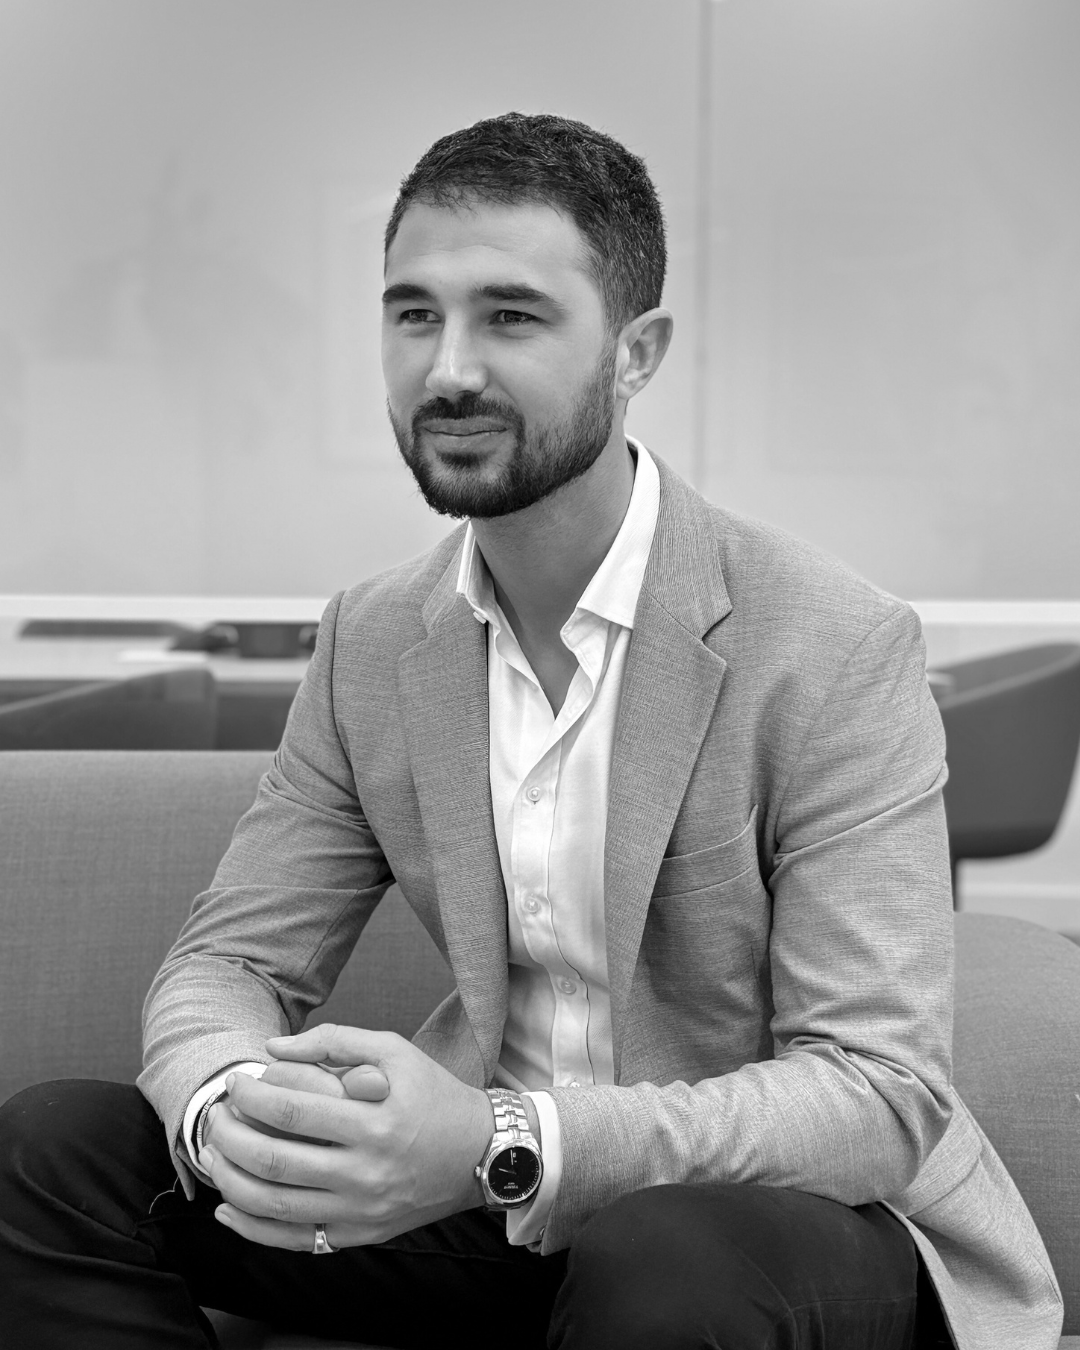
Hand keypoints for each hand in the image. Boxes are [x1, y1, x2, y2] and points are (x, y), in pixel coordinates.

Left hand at [199, 1024, 491, 1250]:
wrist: (482, 1154)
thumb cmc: (435, 1095)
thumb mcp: (396, 1051)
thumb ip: (335, 1040)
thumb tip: (273, 1048)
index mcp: (374, 1120)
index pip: (292, 1109)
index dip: (251, 1095)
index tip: (237, 1082)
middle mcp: (366, 1171)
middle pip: (274, 1159)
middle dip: (230, 1136)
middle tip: (217, 1116)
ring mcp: (361, 1210)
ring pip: (275, 1204)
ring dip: (230, 1179)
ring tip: (214, 1154)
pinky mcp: (359, 1235)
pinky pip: (294, 1239)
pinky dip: (252, 1228)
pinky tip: (228, 1208)